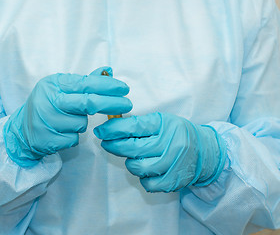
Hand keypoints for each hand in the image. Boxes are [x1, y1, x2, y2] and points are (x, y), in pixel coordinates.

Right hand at [3, 67, 132, 166]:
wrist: (22, 131)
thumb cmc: (47, 106)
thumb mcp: (62, 89)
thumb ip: (85, 81)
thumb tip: (107, 70)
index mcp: (53, 84)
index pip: (86, 83)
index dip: (107, 86)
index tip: (124, 88)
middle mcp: (49, 100)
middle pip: (88, 102)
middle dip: (111, 103)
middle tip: (127, 105)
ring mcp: (48, 121)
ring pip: (82, 123)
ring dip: (82, 123)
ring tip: (66, 120)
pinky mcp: (50, 139)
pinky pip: (74, 138)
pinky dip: (73, 135)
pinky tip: (61, 131)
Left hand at [94, 112, 225, 191]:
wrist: (204, 151)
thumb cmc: (177, 133)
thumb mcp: (161, 121)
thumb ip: (139, 124)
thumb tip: (111, 127)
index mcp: (165, 125)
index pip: (134, 127)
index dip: (113, 129)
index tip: (100, 131)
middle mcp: (170, 144)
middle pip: (132, 148)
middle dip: (114, 145)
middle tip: (107, 143)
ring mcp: (172, 164)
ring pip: (137, 166)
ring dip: (131, 162)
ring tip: (136, 156)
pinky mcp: (172, 181)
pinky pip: (147, 183)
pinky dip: (143, 177)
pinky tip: (148, 169)